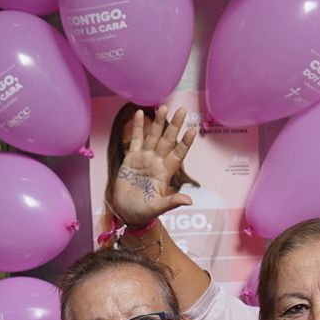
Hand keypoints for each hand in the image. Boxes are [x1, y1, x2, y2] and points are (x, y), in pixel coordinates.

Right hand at [107, 105, 197, 228]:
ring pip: (153, 137)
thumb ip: (172, 202)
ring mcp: (144, 158)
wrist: (127, 212)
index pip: (178, 155)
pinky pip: (135, 139)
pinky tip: (140, 113)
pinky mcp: (131, 158)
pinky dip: (138, 127)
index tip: (193, 130)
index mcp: (165, 173)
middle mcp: (156, 162)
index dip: (185, 143)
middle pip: (167, 141)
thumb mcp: (157, 208)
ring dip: (158, 122)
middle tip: (183, 110)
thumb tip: (189, 201)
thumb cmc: (143, 212)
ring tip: (163, 107)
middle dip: (174, 126)